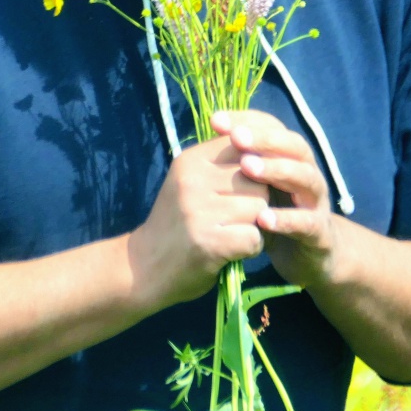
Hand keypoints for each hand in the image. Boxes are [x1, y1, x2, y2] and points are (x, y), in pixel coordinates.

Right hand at [128, 134, 269, 308]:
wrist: (143, 266)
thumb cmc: (175, 222)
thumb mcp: (190, 182)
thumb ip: (222, 165)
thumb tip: (267, 150)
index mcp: (191, 160)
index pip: (244, 144)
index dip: (259, 164)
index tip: (252, 183)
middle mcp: (193, 180)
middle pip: (258, 179)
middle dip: (259, 199)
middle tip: (240, 217)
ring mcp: (199, 211)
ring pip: (260, 208)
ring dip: (257, 225)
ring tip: (236, 232)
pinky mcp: (209, 242)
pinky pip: (254, 237)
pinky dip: (251, 248)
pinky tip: (234, 250)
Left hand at [211, 110, 339, 289]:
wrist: (308, 256)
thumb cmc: (274, 213)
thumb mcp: (256, 185)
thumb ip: (240, 161)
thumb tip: (211, 131)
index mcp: (290, 157)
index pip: (273, 128)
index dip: (247, 121)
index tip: (216, 120)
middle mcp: (307, 172)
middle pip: (293, 146)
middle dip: (264, 139)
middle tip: (236, 138)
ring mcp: (317, 201)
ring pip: (304, 177)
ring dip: (277, 170)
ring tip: (247, 167)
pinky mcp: (320, 232)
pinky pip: (307, 222)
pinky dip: (286, 219)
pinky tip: (263, 219)